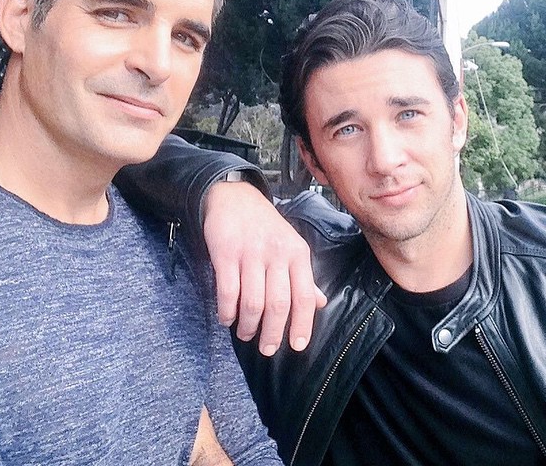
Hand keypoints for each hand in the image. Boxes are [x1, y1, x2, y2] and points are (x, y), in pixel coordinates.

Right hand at [203, 180, 326, 355]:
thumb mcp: (291, 246)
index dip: (302, 324)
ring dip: (249, 326)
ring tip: (246, 333)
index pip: (305, 296)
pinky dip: (227, 312)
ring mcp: (250, 253)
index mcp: (297, 253)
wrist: (234, 197)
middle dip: (272, 333)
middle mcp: (277, 254)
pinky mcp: (226, 253)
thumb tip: (320, 303)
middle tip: (267, 348)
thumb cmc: (265, 226)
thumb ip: (304, 277)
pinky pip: (227, 292)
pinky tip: (227, 318)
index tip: (296, 345)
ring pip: (253, 302)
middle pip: (278, 304)